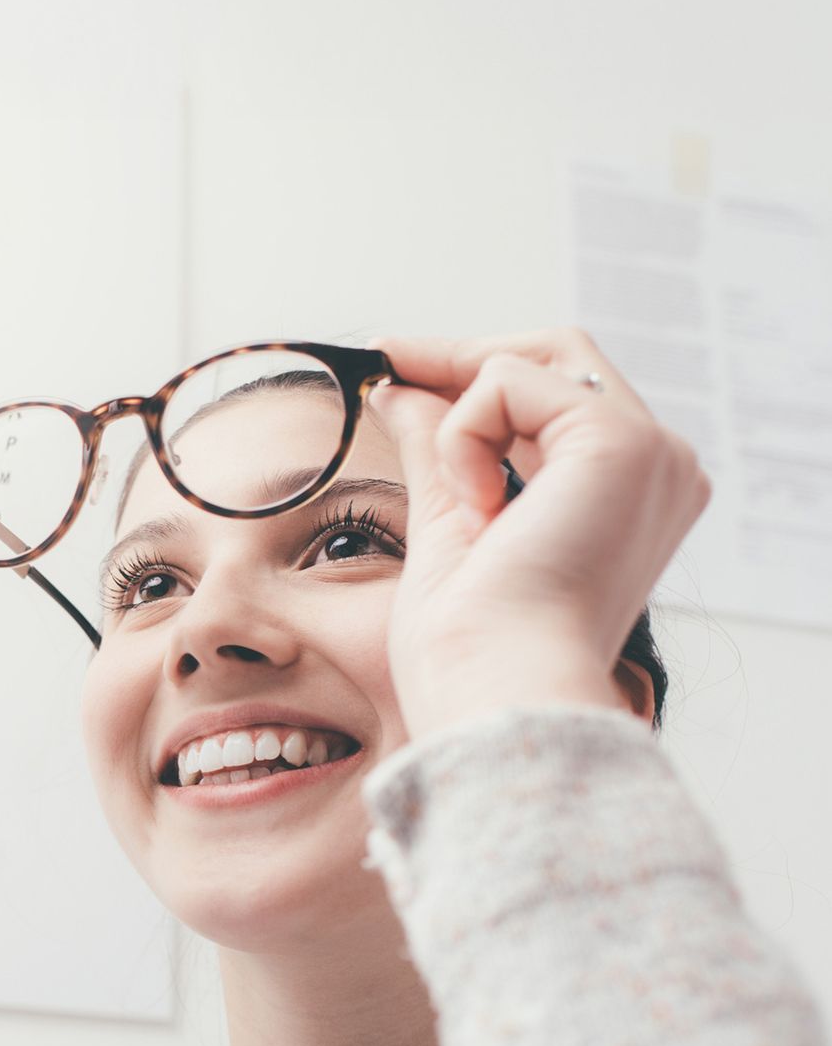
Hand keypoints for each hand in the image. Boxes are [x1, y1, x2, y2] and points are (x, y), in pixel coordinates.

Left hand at [369, 328, 710, 740]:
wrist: (498, 688)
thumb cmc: (474, 644)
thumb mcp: (450, 523)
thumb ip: (439, 450)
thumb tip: (400, 389)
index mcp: (631, 494)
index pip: (560, 393)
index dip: (476, 372)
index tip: (395, 362)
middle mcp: (660, 467)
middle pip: (559, 357)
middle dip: (463, 357)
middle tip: (386, 359)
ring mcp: (651, 452)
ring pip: (530, 362)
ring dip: (462, 421)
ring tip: (462, 507)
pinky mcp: (622, 444)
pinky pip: (508, 383)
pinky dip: (465, 436)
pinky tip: (479, 510)